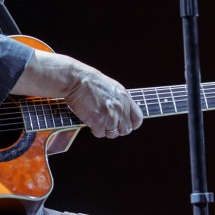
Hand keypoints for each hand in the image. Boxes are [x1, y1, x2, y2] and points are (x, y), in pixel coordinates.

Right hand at [12, 51, 142, 137]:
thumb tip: (123, 111)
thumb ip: (120, 100)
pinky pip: (100, 134)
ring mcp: (109, 116)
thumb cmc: (91, 82)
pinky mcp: (98, 121)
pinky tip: (91, 122)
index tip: (126, 125)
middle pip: (126, 130)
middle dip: (117, 129)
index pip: (138, 119)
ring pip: (113, 134)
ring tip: (98, 122)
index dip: (132, 124)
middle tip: (108, 124)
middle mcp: (120, 108)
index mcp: (125, 98)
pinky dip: (95, 130)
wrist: (77, 80)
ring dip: (105, 130)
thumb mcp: (112, 87)